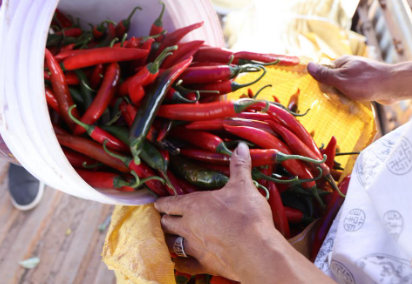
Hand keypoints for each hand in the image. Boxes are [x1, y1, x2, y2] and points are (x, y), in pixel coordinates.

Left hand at [154, 143, 275, 279]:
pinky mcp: (203, 264)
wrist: (255, 250)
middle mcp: (188, 226)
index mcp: (194, 205)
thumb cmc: (246, 214)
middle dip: (164, 220)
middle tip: (164, 218)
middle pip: (167, 223)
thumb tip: (240, 146)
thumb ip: (239, 166)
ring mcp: (194, 247)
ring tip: (166, 238)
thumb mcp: (243, 186)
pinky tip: (177, 263)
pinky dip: (179, 263)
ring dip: (168, 240)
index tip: (157, 203)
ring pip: (171, 244)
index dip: (162, 202)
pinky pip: (184, 266)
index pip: (170, 203)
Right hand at [308, 55, 395, 103]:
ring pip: (344, 88)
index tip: (317, 93)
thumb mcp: (341, 79)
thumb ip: (325, 75)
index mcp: (342, 62)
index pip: (324, 71)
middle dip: (331, 91)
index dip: (320, 82)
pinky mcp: (367, 85)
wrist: (393, 86)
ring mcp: (359, 76)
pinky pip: (354, 92)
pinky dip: (351, 99)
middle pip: (334, 80)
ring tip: (341, 106)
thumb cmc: (367, 82)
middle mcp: (350, 67)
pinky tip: (351, 106)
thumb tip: (308, 65)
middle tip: (329, 102)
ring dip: (342, 97)